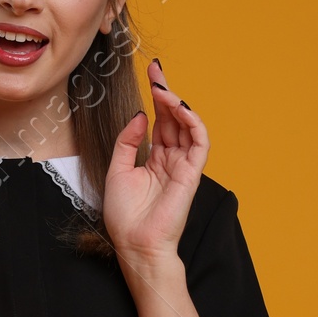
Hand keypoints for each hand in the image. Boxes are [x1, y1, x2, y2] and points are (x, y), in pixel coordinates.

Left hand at [101, 58, 206, 278]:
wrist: (134, 245)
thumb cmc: (125, 216)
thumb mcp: (117, 169)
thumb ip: (128, 141)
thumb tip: (140, 115)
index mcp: (155, 159)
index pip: (161, 121)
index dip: (157, 98)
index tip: (151, 74)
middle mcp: (171, 159)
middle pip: (174, 119)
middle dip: (167, 93)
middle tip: (157, 72)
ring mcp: (183, 166)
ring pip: (188, 126)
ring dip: (178, 104)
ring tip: (163, 90)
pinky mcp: (191, 174)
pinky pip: (200, 142)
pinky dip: (193, 122)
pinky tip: (179, 108)